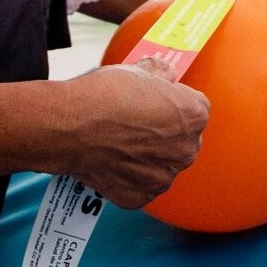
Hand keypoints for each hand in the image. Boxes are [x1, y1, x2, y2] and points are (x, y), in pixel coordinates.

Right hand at [59, 58, 209, 208]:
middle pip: (182, 141)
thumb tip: (165, 74)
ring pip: (161, 166)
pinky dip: (128, 178)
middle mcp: (186, 149)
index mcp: (194, 115)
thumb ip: (161, 73)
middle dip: (165, 135)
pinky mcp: (139, 196)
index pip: (195, 109)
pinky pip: (140, 187)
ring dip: (148, 159)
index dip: (173, 105)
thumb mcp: (140, 70)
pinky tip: (113, 163)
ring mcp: (163, 176)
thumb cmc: (106, 96)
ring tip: (121, 144)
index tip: (157, 104)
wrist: (71, 126)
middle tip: (137, 126)